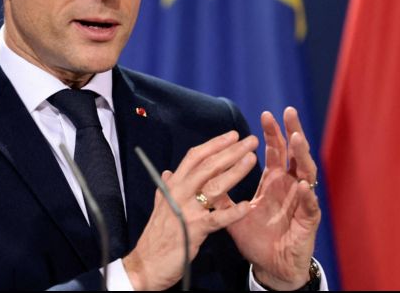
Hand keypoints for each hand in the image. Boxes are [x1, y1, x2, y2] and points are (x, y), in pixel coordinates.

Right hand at [123, 130, 258, 289]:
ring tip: (252, 159)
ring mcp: (187, 210)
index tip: (233, 135)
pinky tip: (247, 206)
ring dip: (235, 171)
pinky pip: (217, 218)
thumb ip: (165, 187)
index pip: (194, 157)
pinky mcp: (194, 230)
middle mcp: (179, 192)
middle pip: (208, 166)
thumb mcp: (159, 206)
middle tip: (250, 141)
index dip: (214, 144)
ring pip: (214, 185)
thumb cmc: (155, 236)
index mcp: (172, 185)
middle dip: (230, 151)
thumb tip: (168, 172)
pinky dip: (233, 212)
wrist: (146, 264)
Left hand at [221, 107, 320, 289]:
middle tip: (288, 112)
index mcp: (274, 181)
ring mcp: (302, 201)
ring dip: (302, 155)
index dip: (272, 132)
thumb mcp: (233, 214)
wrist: (270, 267)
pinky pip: (310, 205)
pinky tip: (303, 184)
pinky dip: (307, 194)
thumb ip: (220, 194)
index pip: (275, 151)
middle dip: (292, 131)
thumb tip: (200, 176)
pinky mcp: (308, 221)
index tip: (265, 113)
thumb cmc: (257, 238)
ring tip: (297, 139)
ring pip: (308, 172)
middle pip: (294, 153)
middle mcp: (291, 186)